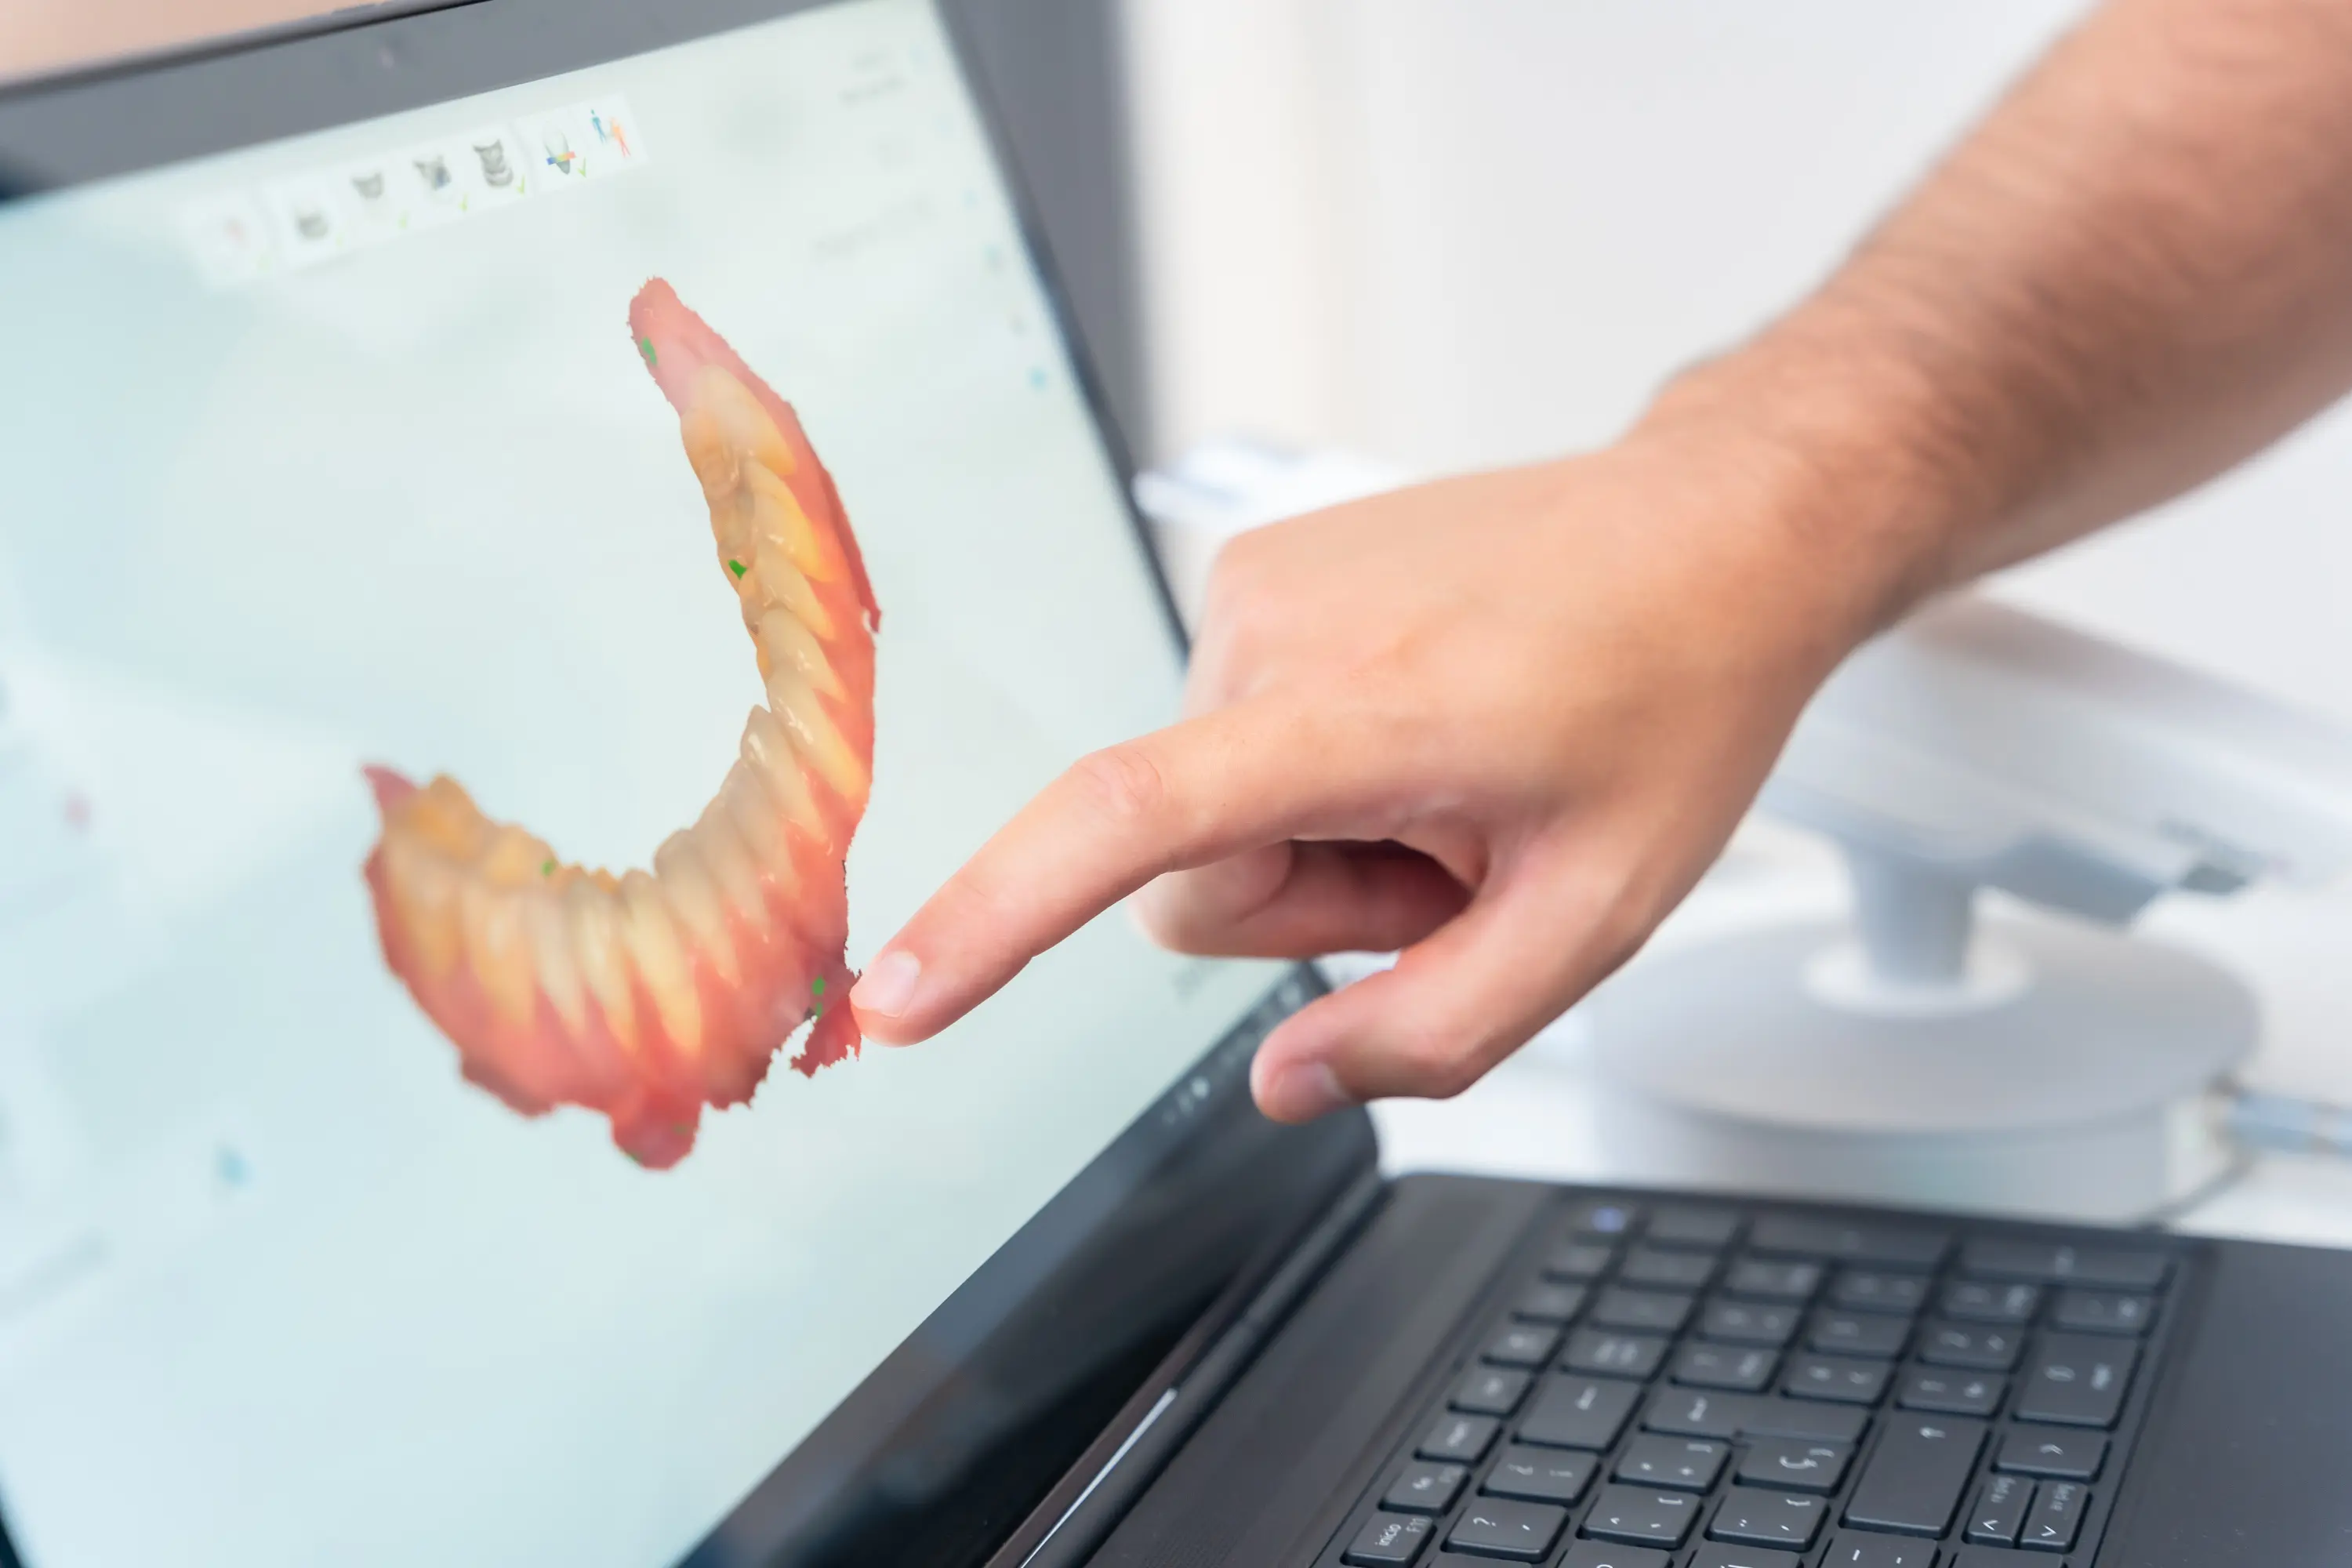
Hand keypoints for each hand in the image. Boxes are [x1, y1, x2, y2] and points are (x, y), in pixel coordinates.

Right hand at [850, 415, 1911, 1119]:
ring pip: (1206, 811)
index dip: (991, 921)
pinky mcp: (1256, 574)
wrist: (1710, 532)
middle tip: (1457, 849)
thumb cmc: (1670, 701)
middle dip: (1307, 905)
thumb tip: (1278, 1085)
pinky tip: (1427, 724)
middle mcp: (1273, 628)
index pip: (1125, 821)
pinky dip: (1312, 768)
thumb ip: (1430, 1034)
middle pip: (1190, 875)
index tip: (893, 1003)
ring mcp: (1256, 588)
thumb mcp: (1593, 919)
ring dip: (1320, 835)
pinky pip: (1227, 737)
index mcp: (1363, 709)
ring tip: (1455, 774)